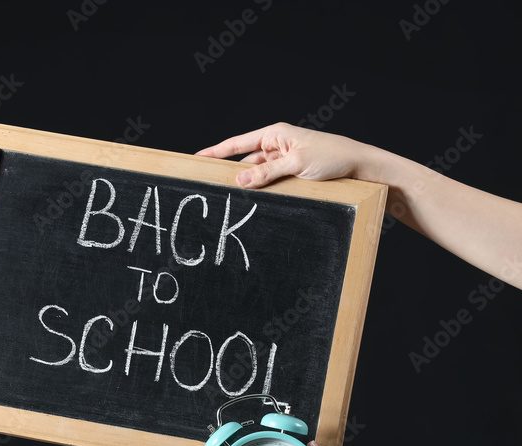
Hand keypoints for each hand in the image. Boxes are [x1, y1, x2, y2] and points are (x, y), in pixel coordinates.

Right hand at [195, 122, 371, 188]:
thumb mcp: (296, 164)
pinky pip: (270, 181)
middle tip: (214, 186)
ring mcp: (284, 159)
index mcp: (275, 134)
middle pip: (246, 161)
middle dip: (232, 173)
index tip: (197, 158)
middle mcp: (277, 145)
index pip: (237, 143)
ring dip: (252, 184)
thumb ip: (266, 173)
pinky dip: (264, 189)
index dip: (216, 151)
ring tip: (238, 196)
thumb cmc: (333, 156)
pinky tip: (258, 198)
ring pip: (258, 174)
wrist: (361, 166)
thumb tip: (240, 180)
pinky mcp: (291, 172)